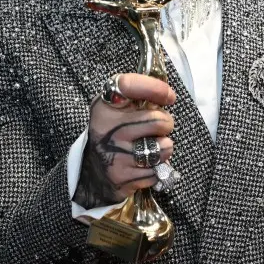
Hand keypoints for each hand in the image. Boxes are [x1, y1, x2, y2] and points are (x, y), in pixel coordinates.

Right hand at [73, 74, 175, 207]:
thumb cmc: (114, 134)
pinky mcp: (122, 178)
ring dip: (164, 148)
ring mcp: (113, 154)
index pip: (128, 85)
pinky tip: (144, 165)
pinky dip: (157, 169)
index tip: (169, 96)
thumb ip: (137, 97)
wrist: (94, 172)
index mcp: (104, 106)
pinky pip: (157, 170)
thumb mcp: (116, 110)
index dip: (155, 88)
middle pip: (157, 120)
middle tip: (159, 128)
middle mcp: (105, 129)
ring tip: (153, 147)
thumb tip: (167, 94)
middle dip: (166, 124)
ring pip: (162, 148)